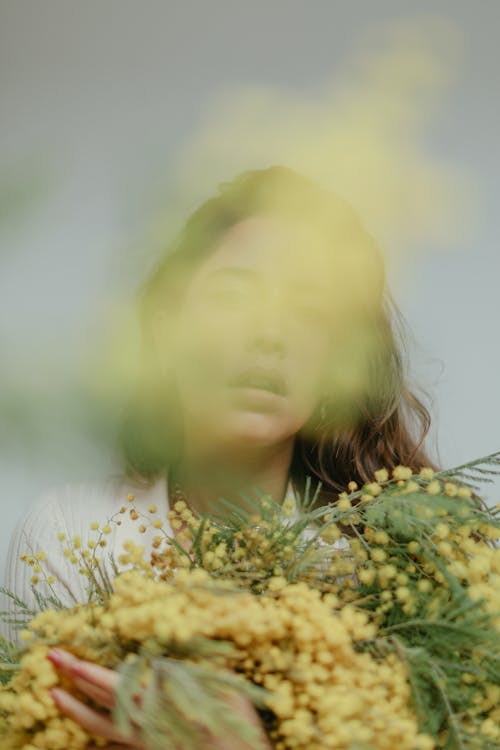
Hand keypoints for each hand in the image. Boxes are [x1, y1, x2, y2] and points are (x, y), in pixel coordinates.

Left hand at [47, 649, 271, 748]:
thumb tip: (187, 623)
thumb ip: (200, 653)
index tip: (64, 655)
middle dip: (72, 676)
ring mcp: (141, 739)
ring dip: (74, 710)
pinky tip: (82, 740)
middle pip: (99, 696)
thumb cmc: (230, 718)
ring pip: (99, 725)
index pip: (110, 681)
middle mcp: (142, 719)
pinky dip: (96, 742)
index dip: (84, 669)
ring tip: (53, 696)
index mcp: (157, 696)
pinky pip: (114, 749)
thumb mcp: (219, 678)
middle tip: (52, 659)